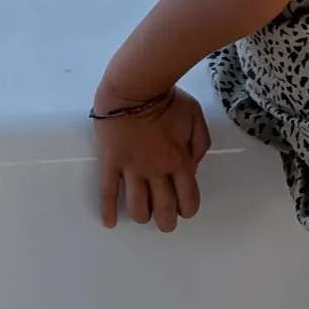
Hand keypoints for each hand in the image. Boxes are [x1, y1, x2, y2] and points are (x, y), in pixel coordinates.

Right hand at [94, 88, 210, 230]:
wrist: (135, 86)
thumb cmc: (167, 99)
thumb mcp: (195, 117)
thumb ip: (199, 144)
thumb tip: (192, 167)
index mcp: (179, 161)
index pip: (188, 198)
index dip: (188, 209)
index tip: (184, 209)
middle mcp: (156, 171)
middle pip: (163, 208)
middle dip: (166, 221)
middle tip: (165, 222)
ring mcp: (132, 168)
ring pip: (136, 206)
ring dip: (142, 216)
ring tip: (143, 216)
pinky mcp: (111, 162)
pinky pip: (108, 191)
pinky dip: (108, 210)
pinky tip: (110, 222)